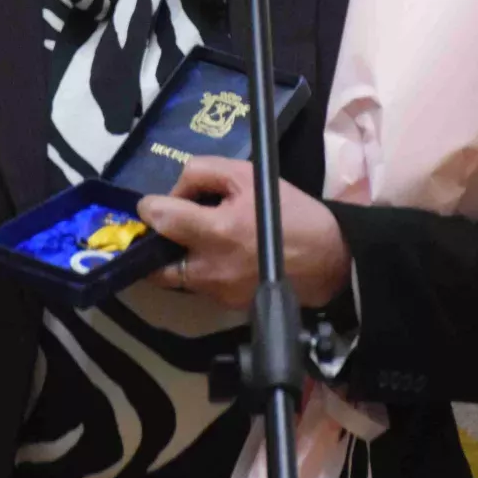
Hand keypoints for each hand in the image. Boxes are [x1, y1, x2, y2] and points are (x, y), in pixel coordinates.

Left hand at [137, 157, 351, 310]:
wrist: (327, 259)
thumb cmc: (289, 212)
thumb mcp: (248, 175)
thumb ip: (203, 173)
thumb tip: (174, 193)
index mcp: (218, 231)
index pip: (161, 218)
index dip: (150, 206)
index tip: (152, 203)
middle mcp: (211, 268)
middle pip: (154, 263)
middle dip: (152, 243)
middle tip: (159, 229)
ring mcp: (217, 292)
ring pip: (173, 277)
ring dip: (172, 258)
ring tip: (186, 239)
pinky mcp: (226, 305)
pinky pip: (196, 286)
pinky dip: (195, 269)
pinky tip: (213, 254)